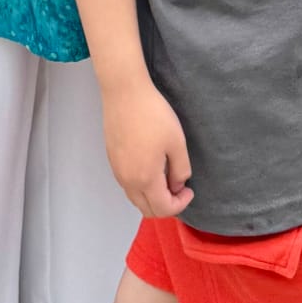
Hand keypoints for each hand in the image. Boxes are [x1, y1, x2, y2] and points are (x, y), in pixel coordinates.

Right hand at [101, 74, 192, 217]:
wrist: (124, 92)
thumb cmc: (154, 115)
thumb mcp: (176, 142)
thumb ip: (180, 170)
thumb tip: (176, 186)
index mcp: (145, 179)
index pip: (163, 208)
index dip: (180, 204)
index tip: (190, 189)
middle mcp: (127, 181)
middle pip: (146, 209)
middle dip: (166, 205)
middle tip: (179, 188)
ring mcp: (117, 170)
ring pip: (135, 198)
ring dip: (152, 197)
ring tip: (166, 178)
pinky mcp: (111, 159)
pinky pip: (127, 185)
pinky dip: (141, 187)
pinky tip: (150, 167)